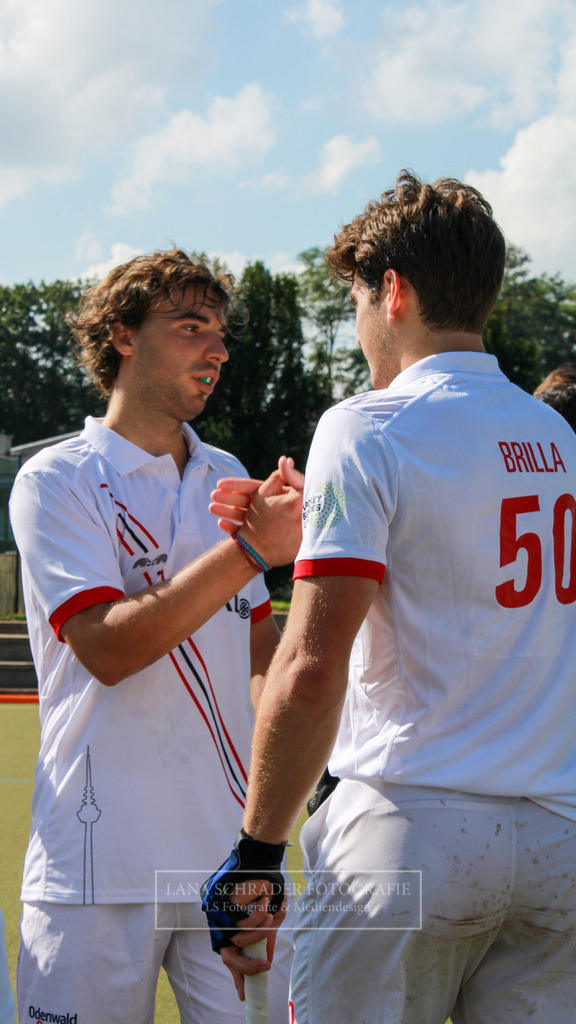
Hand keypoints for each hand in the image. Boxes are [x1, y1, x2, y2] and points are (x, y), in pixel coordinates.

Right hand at [209, 457, 303, 565]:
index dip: (237, 485)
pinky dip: (234, 528)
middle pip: (246, 501)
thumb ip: (290, 477)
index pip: (254, 487)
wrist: (306, 546)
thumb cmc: (304, 516)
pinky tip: (221, 525)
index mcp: (277, 497)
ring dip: (227, 511)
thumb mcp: (295, 494)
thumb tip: (286, 459)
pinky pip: (246, 533)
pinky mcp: (263, 540)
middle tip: (212, 496)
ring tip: (211, 508)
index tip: (220, 484)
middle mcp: (270, 510)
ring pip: (243, 515)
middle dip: (229, 497)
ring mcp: (265, 525)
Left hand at [220, 888, 283, 1002]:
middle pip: (228, 957)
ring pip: (238, 941)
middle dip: (248, 966)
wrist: (264, 862)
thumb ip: (265, 939)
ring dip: (259, 933)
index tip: (244, 994)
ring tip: (269, 917)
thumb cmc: (267, 887)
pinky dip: (257, 917)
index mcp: (234, 929)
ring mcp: (220, 915)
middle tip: (265, 965)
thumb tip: (265, 961)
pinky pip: (241, 924)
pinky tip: (264, 903)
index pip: (231, 956)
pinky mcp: (221, 905)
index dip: (238, 976)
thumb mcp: (271, 918)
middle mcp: (224, 925)